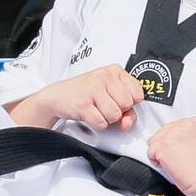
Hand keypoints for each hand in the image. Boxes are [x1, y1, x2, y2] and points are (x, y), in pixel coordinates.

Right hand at [8, 65, 146, 134]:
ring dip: (106, 119)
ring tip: (95, 109)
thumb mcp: (110, 94)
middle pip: (126, 105)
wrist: (57, 96)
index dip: (129, 103)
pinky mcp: (83, 104)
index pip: (138, 93)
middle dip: (117, 111)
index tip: (117, 100)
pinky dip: (96, 124)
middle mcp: (104, 76)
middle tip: (103, 106)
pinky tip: (89, 114)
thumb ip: (126, 108)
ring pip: (115, 115)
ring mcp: (93, 89)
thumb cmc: (86, 94)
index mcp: (114, 71)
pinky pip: (101, 123)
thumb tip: (128, 123)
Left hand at [146, 113, 195, 195]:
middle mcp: (182, 124)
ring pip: (154, 141)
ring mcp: (171, 134)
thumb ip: (185, 135)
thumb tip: (170, 138)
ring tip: (173, 161)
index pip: (173, 127)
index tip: (181, 150)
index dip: (173, 141)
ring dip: (160, 153)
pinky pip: (150, 153)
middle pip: (162, 132)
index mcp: (194, 122)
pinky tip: (169, 165)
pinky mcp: (162, 146)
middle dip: (165, 146)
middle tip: (177, 158)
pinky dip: (156, 162)